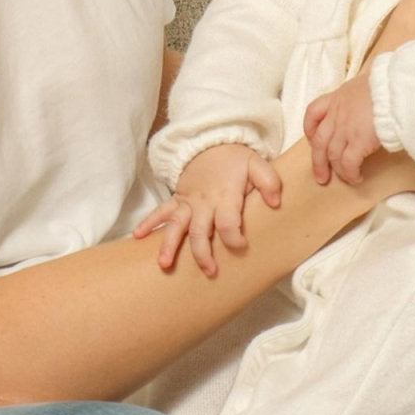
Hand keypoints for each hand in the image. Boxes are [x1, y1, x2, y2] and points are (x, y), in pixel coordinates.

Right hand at [133, 143, 281, 276]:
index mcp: (226, 195)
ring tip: (164, 264)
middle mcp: (204, 202)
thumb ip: (269, 181)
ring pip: (176, 224)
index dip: (233, 234)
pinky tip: (138, 237)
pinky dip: (149, 222)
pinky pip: (161, 211)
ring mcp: (188, 202)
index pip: (227, 219)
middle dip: (202, 251)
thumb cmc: (237, 161)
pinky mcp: (178, 201)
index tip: (240, 246)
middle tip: (209, 270)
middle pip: (200, 229)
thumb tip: (276, 201)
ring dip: (170, 243)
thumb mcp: (258, 164)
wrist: (213, 144)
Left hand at [304, 74, 379, 185]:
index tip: (313, 140)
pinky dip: (350, 173)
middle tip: (321, 176)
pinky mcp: (358, 142)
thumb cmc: (388, 84)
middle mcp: (337, 114)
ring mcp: (345, 129)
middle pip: (320, 142)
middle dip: (318, 162)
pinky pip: (348, 164)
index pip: (313, 112)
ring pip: (332, 155)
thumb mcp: (367, 84)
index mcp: (338, 98)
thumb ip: (360, 97)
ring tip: (347, 178)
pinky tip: (357, 178)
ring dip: (338, 170)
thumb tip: (368, 106)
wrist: (395, 88)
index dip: (310, 129)